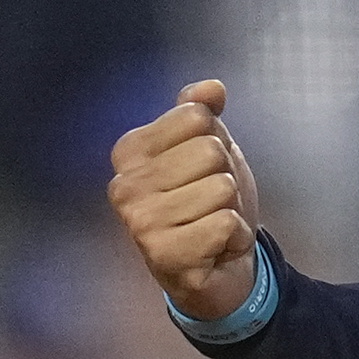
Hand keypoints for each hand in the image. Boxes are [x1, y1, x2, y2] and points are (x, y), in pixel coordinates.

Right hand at [106, 79, 264, 324]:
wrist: (217, 270)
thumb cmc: (207, 204)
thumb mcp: (208, 149)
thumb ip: (203, 114)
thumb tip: (212, 87)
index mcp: (129, 151)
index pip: (196, 116)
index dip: (215, 142)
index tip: (202, 172)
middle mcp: (124, 185)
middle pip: (211, 150)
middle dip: (225, 177)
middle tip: (210, 204)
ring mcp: (140, 222)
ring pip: (221, 187)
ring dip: (231, 210)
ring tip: (212, 225)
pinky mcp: (164, 255)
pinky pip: (225, 223)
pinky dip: (233, 236)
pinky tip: (216, 248)